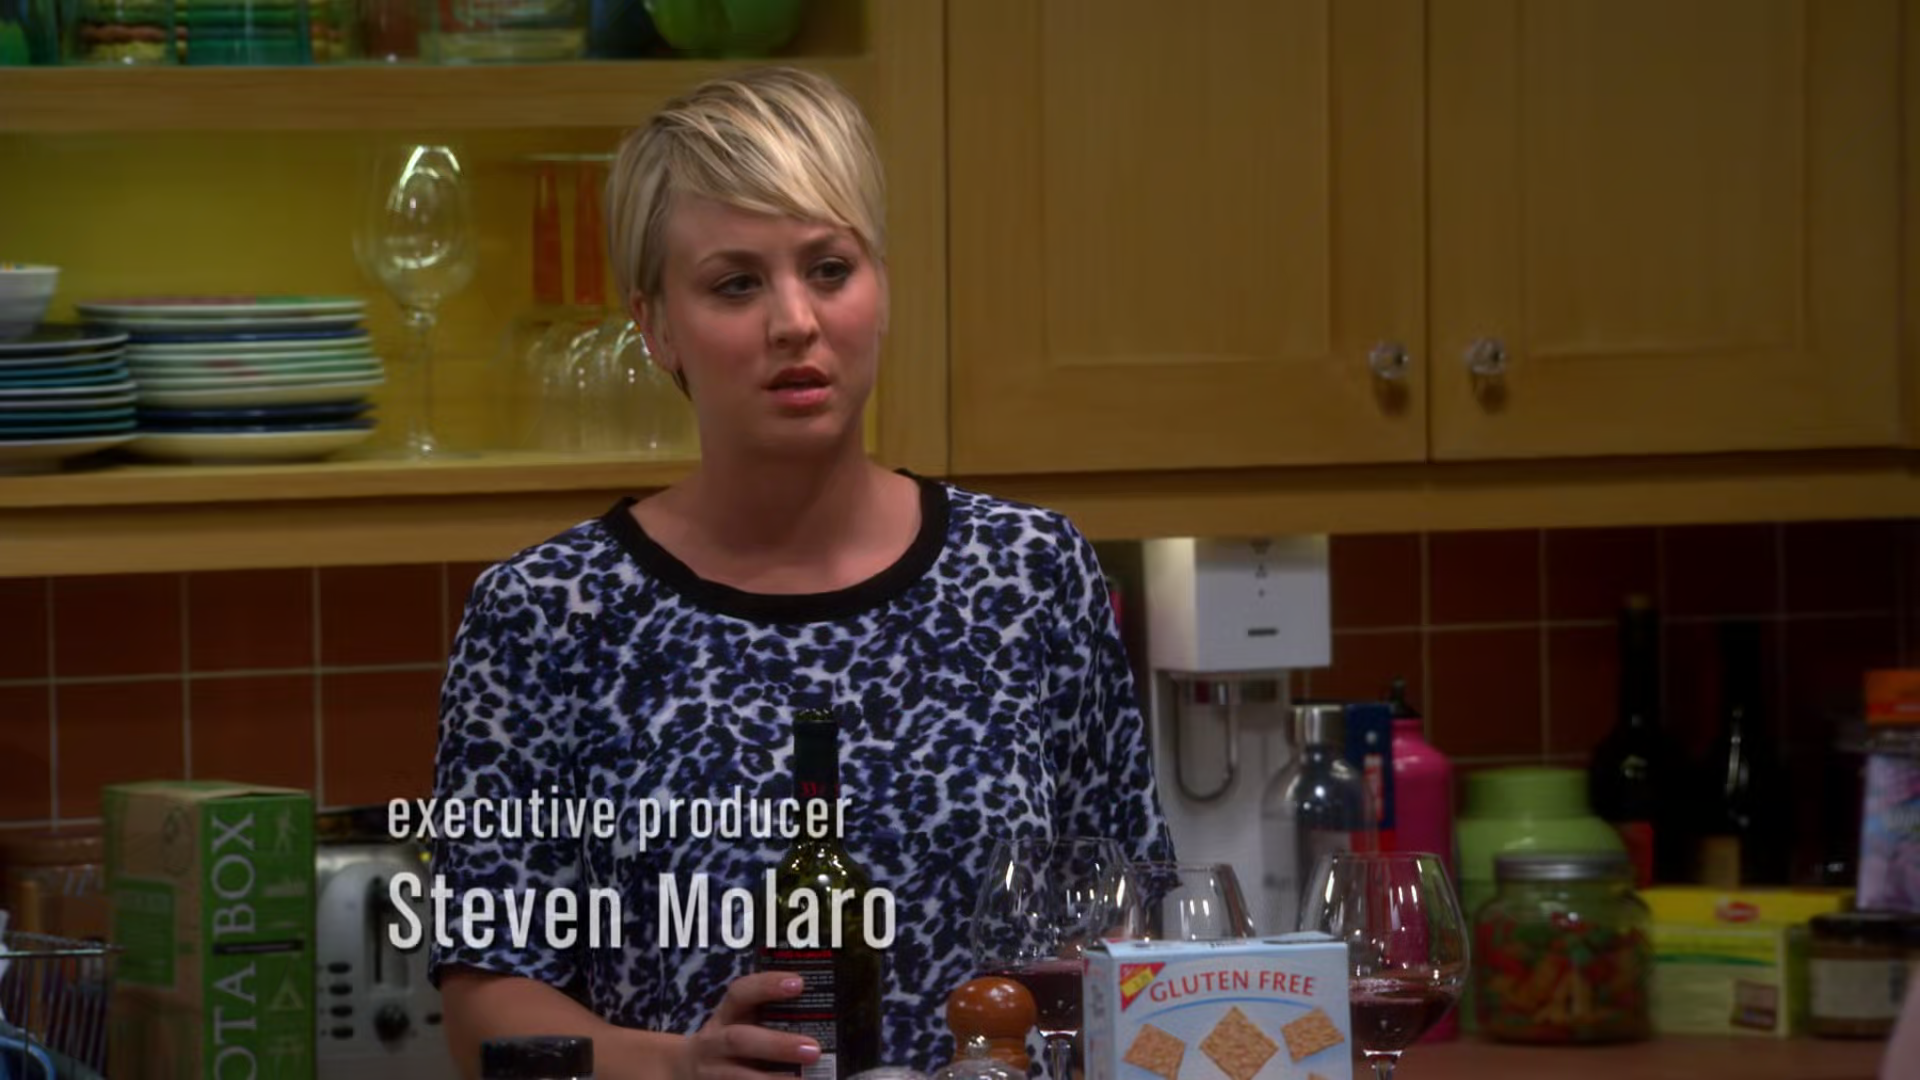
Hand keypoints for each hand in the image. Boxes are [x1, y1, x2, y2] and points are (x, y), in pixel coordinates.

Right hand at [680, 972, 820, 1079]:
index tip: (799, 983)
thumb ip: (771, 1016)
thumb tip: (826, 1014)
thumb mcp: (739, 1023)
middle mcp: (715, 1044)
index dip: (767, 986)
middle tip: (814, 1050)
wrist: (684, 1072)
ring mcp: (714, 1074)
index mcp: (725, 1017)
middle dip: (777, 1046)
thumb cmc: (730, 1043)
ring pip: (740, 1078)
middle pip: (741, 1041)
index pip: (740, 993)